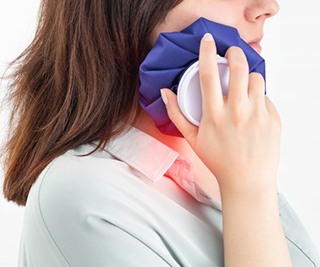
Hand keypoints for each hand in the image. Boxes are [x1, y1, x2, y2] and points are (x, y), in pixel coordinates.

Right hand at [160, 33, 281, 195]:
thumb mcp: (192, 139)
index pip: (209, 75)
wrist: (247, 180)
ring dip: (248, 76)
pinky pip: (266, 97)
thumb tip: (165, 93)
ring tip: (243, 85)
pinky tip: (252, 109)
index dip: (207, 53)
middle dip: (235, 53)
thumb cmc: (218, 161)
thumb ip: (176, 114)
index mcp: (214, 116)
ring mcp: (257, 115)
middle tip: (231, 54)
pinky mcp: (273, 119)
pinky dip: (258, 97)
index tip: (207, 40)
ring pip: (256, 78)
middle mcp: (236, 112)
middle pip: (238, 68)